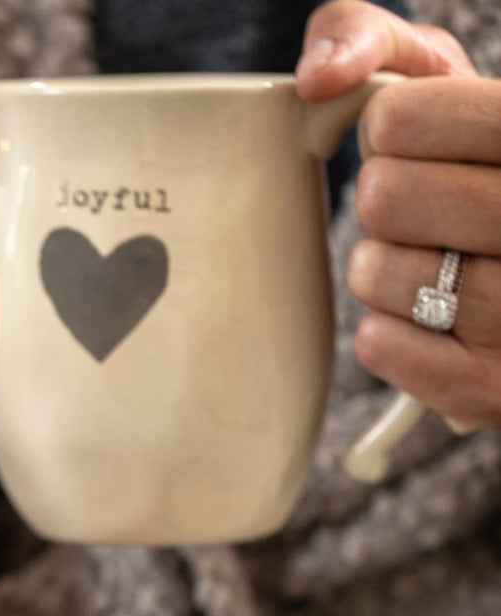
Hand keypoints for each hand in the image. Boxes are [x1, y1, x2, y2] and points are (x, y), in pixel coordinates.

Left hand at [296, 0, 500, 430]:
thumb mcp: (444, 84)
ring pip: (380, 274)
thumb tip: (317, 76)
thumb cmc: (474, 172)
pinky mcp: (495, 386)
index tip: (409, 141)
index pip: (403, 116)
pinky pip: (380, 348)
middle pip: (384, 198)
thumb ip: (374, 44)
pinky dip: (384, 335)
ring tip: (426, 264)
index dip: (383, 131)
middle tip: (420, 210)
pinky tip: (423, 320)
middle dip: (381, 203)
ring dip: (380, 270)